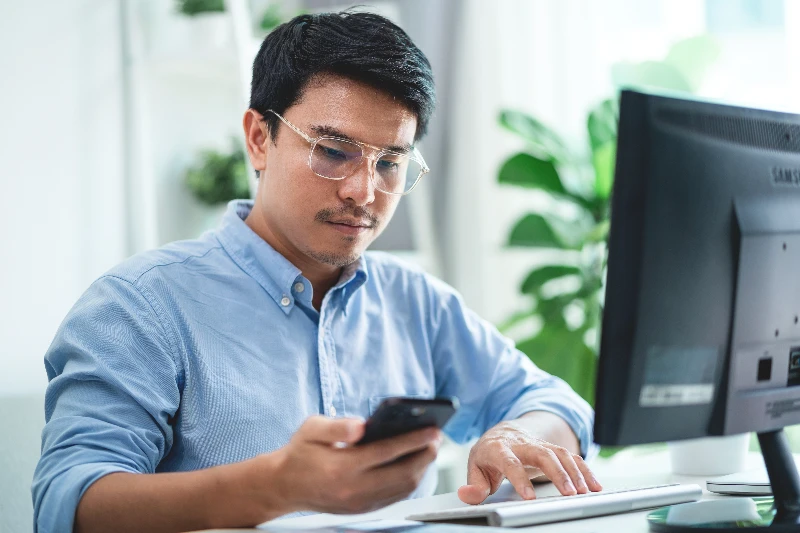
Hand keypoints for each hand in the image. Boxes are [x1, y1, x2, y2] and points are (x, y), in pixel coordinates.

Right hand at [271, 416, 440, 514]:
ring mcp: (359, 503)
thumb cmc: (301, 451)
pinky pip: (395, 496)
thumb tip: (362, 425)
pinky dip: (410, 481)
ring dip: (421, 468)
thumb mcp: (312, 428)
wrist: (284, 485)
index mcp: (341, 466)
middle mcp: (353, 489)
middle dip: (424, 454)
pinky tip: (416, 465)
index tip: (432, 429)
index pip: (386, 452)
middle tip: (437, 438)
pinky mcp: (362, 509)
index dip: (413, 440)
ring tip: (430, 449)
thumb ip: (337, 425)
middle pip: (402, 473)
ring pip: (403, 488)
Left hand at [457, 420, 601, 503]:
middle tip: (569, 494)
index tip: (529, 498)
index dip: (520, 479)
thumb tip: (466, 496)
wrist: (502, 432)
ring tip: (585, 493)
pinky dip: (585, 470)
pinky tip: (595, 485)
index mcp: (499, 448)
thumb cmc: (489, 453)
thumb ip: (473, 485)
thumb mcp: (475, 467)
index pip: (510, 463)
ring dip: (575, 472)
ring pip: (560, 454)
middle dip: (557, 474)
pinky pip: (571, 456)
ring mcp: (538, 445)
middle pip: (542, 454)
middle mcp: (521, 444)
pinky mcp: (551, 449)